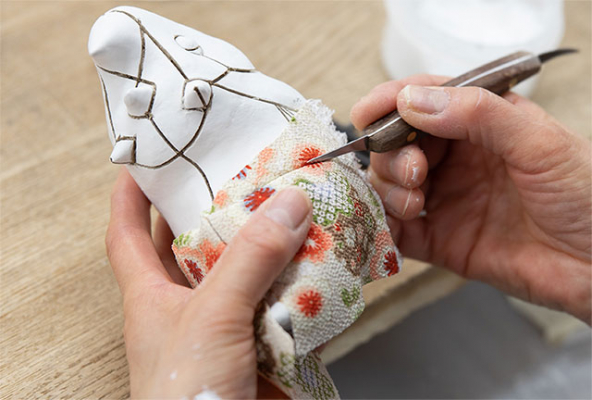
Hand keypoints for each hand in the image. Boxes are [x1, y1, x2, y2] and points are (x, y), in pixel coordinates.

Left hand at [105, 169, 311, 397]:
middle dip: (215, 213)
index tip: (142, 163)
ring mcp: (224, 329)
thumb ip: (248, 260)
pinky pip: (280, 307)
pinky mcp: (259, 348)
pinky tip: (323, 268)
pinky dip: (301, 289)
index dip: (130, 197)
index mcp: (151, 296)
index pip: (126, 236)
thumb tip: (286, 205)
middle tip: (242, 176)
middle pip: (195, 248)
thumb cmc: (187, 398)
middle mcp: (186, 308)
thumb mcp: (212, 316)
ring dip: (271, 250)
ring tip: (295, 211)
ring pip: (246, 275)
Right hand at [351, 75, 590, 322]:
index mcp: (482, 125)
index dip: (390, 103)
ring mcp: (447, 201)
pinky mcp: (441, 242)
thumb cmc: (586, 197)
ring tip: (413, 201)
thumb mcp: (539, 142)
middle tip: (414, 172)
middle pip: (397, 145)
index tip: (366, 113)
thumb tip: (411, 100)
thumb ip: (477, 115)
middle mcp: (458, 160)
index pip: (424, 101)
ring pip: (390, 185)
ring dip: (388, 190)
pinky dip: (383, 228)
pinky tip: (390, 226)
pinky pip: (398, 232)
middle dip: (391, 155)